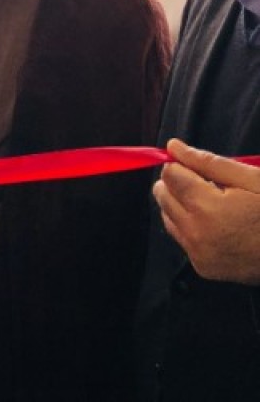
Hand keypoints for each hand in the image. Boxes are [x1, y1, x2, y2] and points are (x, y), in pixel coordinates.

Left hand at [154, 139, 259, 284]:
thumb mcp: (252, 180)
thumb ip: (208, 162)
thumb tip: (173, 146)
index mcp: (208, 207)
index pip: (170, 175)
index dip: (180, 165)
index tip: (195, 167)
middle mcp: (196, 232)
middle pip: (162, 195)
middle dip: (177, 184)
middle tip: (204, 183)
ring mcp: (198, 253)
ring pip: (167, 217)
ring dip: (180, 205)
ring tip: (212, 203)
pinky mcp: (202, 267)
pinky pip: (181, 238)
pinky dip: (190, 227)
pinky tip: (215, 224)